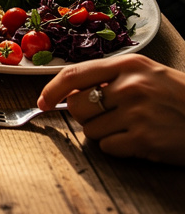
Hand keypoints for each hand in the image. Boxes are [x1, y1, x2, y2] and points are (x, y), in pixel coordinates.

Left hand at [38, 54, 184, 164]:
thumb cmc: (180, 98)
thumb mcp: (148, 75)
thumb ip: (110, 78)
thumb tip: (69, 92)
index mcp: (128, 65)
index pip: (73, 74)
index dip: (51, 89)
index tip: (41, 100)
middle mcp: (130, 86)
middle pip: (76, 106)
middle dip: (86, 116)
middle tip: (112, 116)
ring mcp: (137, 112)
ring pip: (90, 129)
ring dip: (105, 133)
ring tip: (132, 127)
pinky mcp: (143, 139)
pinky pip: (108, 147)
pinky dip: (120, 148)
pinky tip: (140, 140)